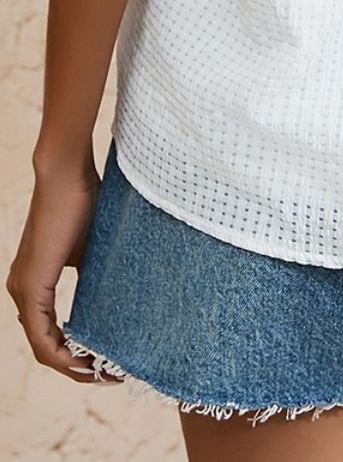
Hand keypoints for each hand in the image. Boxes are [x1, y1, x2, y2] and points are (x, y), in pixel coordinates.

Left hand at [5, 154, 116, 381]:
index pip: (49, 334)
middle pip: (45, 349)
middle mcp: (21, 291)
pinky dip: (62, 354)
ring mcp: (23, 290)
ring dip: (71, 366)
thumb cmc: (82, 201)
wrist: (66, 175)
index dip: (75, 354)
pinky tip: (84, 362)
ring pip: (42, 348)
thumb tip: (114, 298)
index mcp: (34, 283)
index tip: (106, 362)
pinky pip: (42, 337)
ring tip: (103, 373)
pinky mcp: (32, 285)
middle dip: (77, 367)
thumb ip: (92, 275)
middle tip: (110, 374)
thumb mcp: (90, 249)